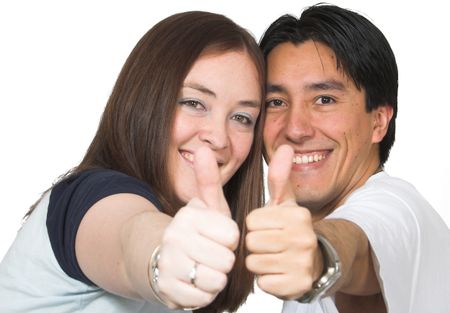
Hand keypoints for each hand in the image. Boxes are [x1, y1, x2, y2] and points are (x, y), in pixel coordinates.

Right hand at [157, 147, 238, 308]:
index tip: (217, 236)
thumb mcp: (206, 206)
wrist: (161, 257)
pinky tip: (192, 281)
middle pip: (226, 260)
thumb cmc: (195, 232)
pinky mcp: (165, 289)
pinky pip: (202, 298)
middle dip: (223, 261)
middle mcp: (174, 237)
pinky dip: (202, 294)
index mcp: (189, 215)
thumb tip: (203, 150)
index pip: (232, 236)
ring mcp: (168, 264)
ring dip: (214, 279)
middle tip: (210, 254)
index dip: (230, 240)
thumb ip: (209, 180)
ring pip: (215, 281)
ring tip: (202, 267)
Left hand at [245, 145, 321, 299]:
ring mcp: (302, 262)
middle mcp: (303, 237)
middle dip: (255, 245)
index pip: (251, 221)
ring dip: (259, 263)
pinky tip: (279, 273)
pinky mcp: (298, 285)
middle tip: (269, 245)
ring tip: (273, 258)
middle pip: (251, 242)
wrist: (315, 262)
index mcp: (297, 215)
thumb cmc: (290, 229)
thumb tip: (285, 146)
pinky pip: (263, 283)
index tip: (268, 228)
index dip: (254, 226)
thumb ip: (280, 176)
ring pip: (254, 263)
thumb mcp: (285, 202)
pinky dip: (267, 280)